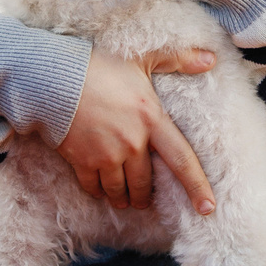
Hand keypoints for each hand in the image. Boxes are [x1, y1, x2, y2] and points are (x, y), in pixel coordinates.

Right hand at [57, 46, 217, 214]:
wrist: (54, 78)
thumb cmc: (100, 66)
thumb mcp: (143, 58)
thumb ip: (178, 60)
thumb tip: (211, 59)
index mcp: (152, 119)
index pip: (182, 160)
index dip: (197, 186)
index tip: (207, 208)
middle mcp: (132, 143)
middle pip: (144, 183)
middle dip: (144, 196)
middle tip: (143, 200)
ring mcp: (106, 154)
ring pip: (119, 189)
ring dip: (121, 197)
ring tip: (122, 198)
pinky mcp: (82, 161)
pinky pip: (93, 186)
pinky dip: (97, 190)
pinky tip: (98, 187)